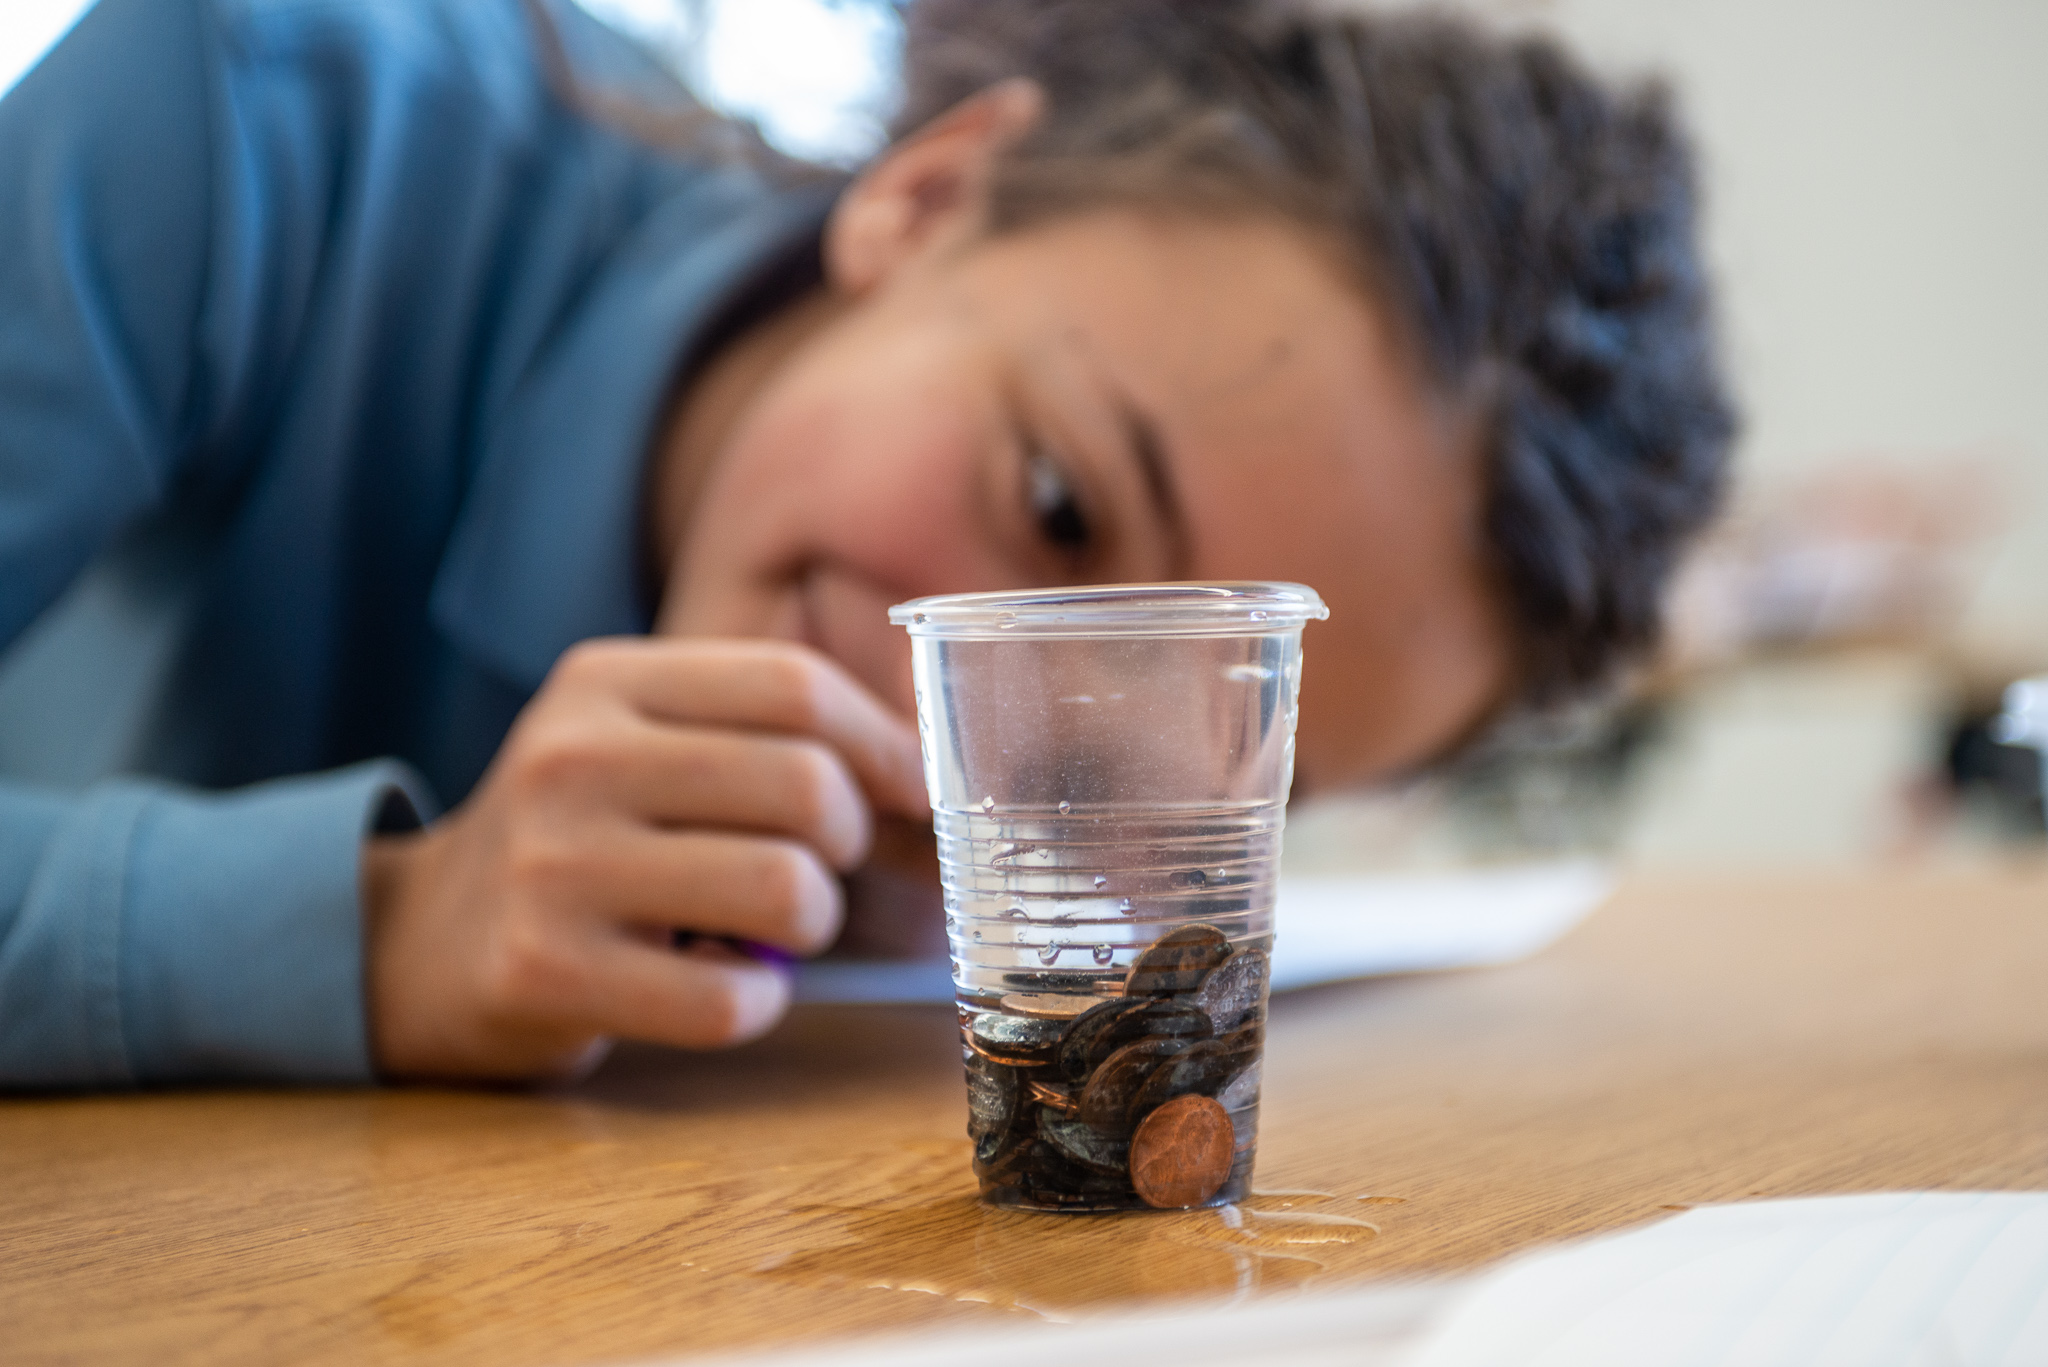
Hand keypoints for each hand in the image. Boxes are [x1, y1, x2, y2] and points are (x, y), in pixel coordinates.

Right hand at [360, 637, 928, 1080]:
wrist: (416, 943)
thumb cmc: (579, 839)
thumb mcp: (645, 746)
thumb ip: (767, 735)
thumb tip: (941, 766)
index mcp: (604, 681)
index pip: (795, 685)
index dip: (884, 745)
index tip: (914, 794)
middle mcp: (572, 758)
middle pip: (808, 785)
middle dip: (852, 842)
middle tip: (822, 868)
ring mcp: (552, 867)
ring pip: (785, 891)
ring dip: (811, 925)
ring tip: (768, 931)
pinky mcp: (545, 972)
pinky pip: (731, 1001)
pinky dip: (757, 1005)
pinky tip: (721, 990)